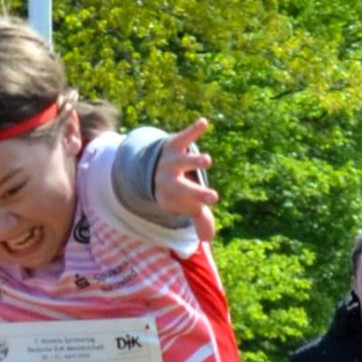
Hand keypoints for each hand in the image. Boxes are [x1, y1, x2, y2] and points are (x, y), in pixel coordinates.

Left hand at [154, 117, 218, 241]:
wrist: (149, 162)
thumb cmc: (174, 187)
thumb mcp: (184, 203)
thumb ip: (198, 218)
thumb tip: (207, 238)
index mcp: (166, 197)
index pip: (184, 203)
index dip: (195, 204)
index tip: (207, 205)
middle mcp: (165, 179)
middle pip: (181, 188)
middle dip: (195, 194)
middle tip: (213, 199)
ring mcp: (169, 160)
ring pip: (182, 162)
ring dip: (193, 162)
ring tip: (206, 161)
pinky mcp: (174, 143)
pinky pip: (183, 136)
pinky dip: (193, 130)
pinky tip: (204, 123)